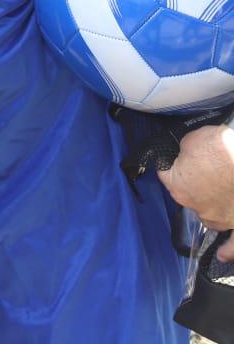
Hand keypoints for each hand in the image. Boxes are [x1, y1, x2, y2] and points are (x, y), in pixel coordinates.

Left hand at [159, 124, 233, 260]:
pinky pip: (232, 242)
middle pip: (190, 194)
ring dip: (211, 205)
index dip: (175, 162)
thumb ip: (185, 150)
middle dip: (196, 181)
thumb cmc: (222, 148)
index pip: (167, 173)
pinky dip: (228, 249)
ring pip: (209, 215)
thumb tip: (186, 152)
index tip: (182, 156)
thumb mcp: (193, 139)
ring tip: (218, 193)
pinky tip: (223, 255)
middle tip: (210, 167)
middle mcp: (196, 207)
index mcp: (178, 186)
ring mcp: (219, 218)